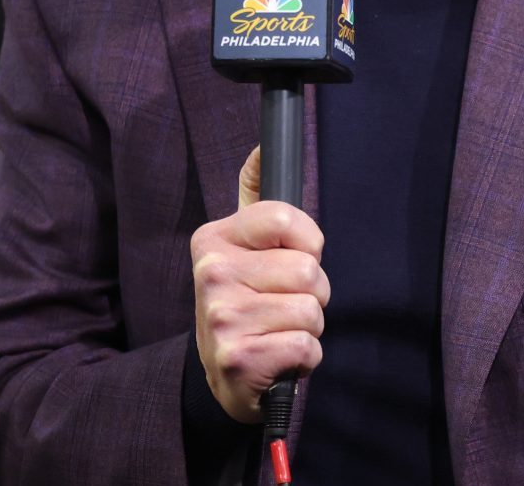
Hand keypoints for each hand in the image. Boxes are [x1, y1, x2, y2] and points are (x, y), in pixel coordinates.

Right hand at [190, 146, 329, 422]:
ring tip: (280, 330)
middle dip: (313, 293)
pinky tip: (279, 357)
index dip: (306, 242)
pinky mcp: (237, 358)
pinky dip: (305, 356)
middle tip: (284, 305)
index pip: (283, 217)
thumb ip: (255, 197)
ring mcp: (221, 317)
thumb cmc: (247, 302)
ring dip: (310, 326)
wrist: (226, 375)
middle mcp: (210, 274)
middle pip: (308, 270)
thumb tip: (262, 147)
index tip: (290, 259)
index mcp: (213, 239)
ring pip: (312, 309)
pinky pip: (306, 345)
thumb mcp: (244, 247)